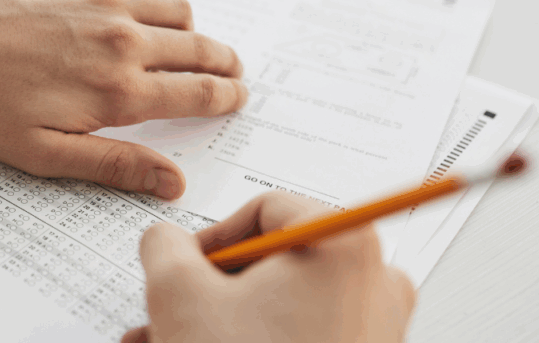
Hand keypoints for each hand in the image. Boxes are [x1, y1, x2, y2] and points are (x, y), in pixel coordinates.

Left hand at [0, 0, 246, 198]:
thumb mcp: (43, 153)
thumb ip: (115, 165)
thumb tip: (172, 182)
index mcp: (118, 89)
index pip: (199, 93)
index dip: (226, 97)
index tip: (236, 97)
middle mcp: (122, 38)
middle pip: (200, 46)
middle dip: (224, 62)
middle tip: (231, 71)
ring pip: (177, 8)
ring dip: (193, 29)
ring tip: (191, 43)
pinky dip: (145, 4)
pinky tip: (129, 20)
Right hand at [123, 192, 416, 342]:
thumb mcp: (179, 294)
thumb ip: (162, 246)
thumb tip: (164, 241)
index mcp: (343, 244)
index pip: (269, 208)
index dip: (213, 235)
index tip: (184, 264)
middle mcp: (374, 283)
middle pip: (275, 264)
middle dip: (208, 291)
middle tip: (170, 311)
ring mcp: (376, 330)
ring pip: (280, 309)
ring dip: (218, 323)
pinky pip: (299, 340)